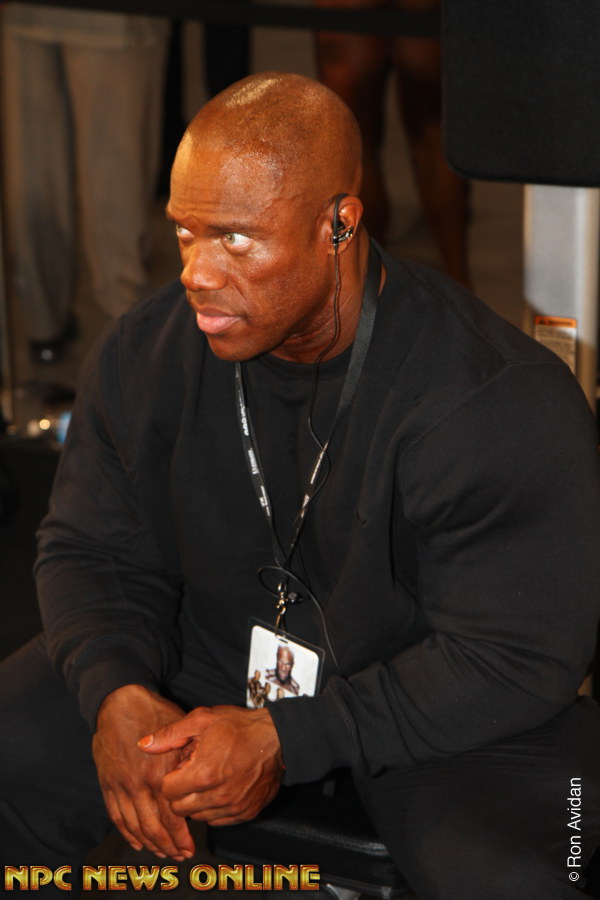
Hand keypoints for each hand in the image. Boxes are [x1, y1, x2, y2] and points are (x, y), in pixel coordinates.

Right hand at [92, 684, 194, 859]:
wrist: (119, 702)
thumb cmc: (154, 712)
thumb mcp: (181, 730)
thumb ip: (188, 758)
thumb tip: (198, 783)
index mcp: (160, 772)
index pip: (172, 815)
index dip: (181, 835)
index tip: (190, 846)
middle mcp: (140, 784)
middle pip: (154, 827)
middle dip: (168, 846)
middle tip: (180, 855)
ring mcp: (121, 786)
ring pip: (135, 826)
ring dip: (149, 844)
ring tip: (162, 853)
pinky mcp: (107, 784)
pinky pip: (116, 816)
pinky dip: (127, 832)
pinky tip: (137, 841)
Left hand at [138, 705, 284, 825]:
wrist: (277, 738)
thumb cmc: (238, 726)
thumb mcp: (203, 719)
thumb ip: (170, 734)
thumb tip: (143, 745)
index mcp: (204, 773)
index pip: (168, 792)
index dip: (171, 778)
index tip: (182, 766)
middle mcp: (218, 795)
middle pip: (180, 809)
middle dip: (181, 792)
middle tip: (194, 772)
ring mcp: (233, 807)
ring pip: (198, 816)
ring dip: (197, 802)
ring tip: (209, 778)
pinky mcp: (245, 813)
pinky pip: (218, 820)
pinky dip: (215, 808)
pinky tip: (222, 787)